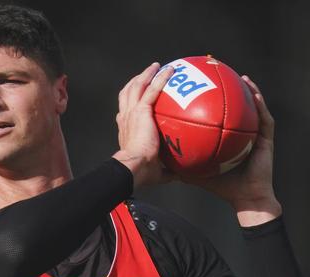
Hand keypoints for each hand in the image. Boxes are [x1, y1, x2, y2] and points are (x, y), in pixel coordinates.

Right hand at [113, 63, 175, 187]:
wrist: (134, 166)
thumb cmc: (142, 171)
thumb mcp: (157, 170)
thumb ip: (169, 169)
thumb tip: (184, 175)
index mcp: (126, 129)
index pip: (125, 112)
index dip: (131, 103)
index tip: (139, 100)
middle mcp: (126, 118)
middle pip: (127, 93)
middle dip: (136, 81)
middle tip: (147, 75)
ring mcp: (132, 112)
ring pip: (136, 86)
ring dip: (146, 74)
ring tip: (157, 67)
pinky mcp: (141, 111)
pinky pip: (151, 89)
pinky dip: (160, 78)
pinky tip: (170, 71)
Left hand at [181, 76, 281, 225]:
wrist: (245, 198)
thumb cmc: (222, 186)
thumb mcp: (196, 172)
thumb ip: (180, 162)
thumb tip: (160, 155)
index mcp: (225, 137)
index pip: (216, 116)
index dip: (208, 101)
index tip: (195, 87)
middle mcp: (239, 132)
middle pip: (232, 107)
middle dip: (225, 90)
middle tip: (214, 74)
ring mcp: (254, 134)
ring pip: (250, 107)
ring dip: (246, 90)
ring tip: (236, 75)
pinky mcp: (266, 138)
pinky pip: (263, 116)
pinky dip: (259, 103)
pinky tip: (253, 91)